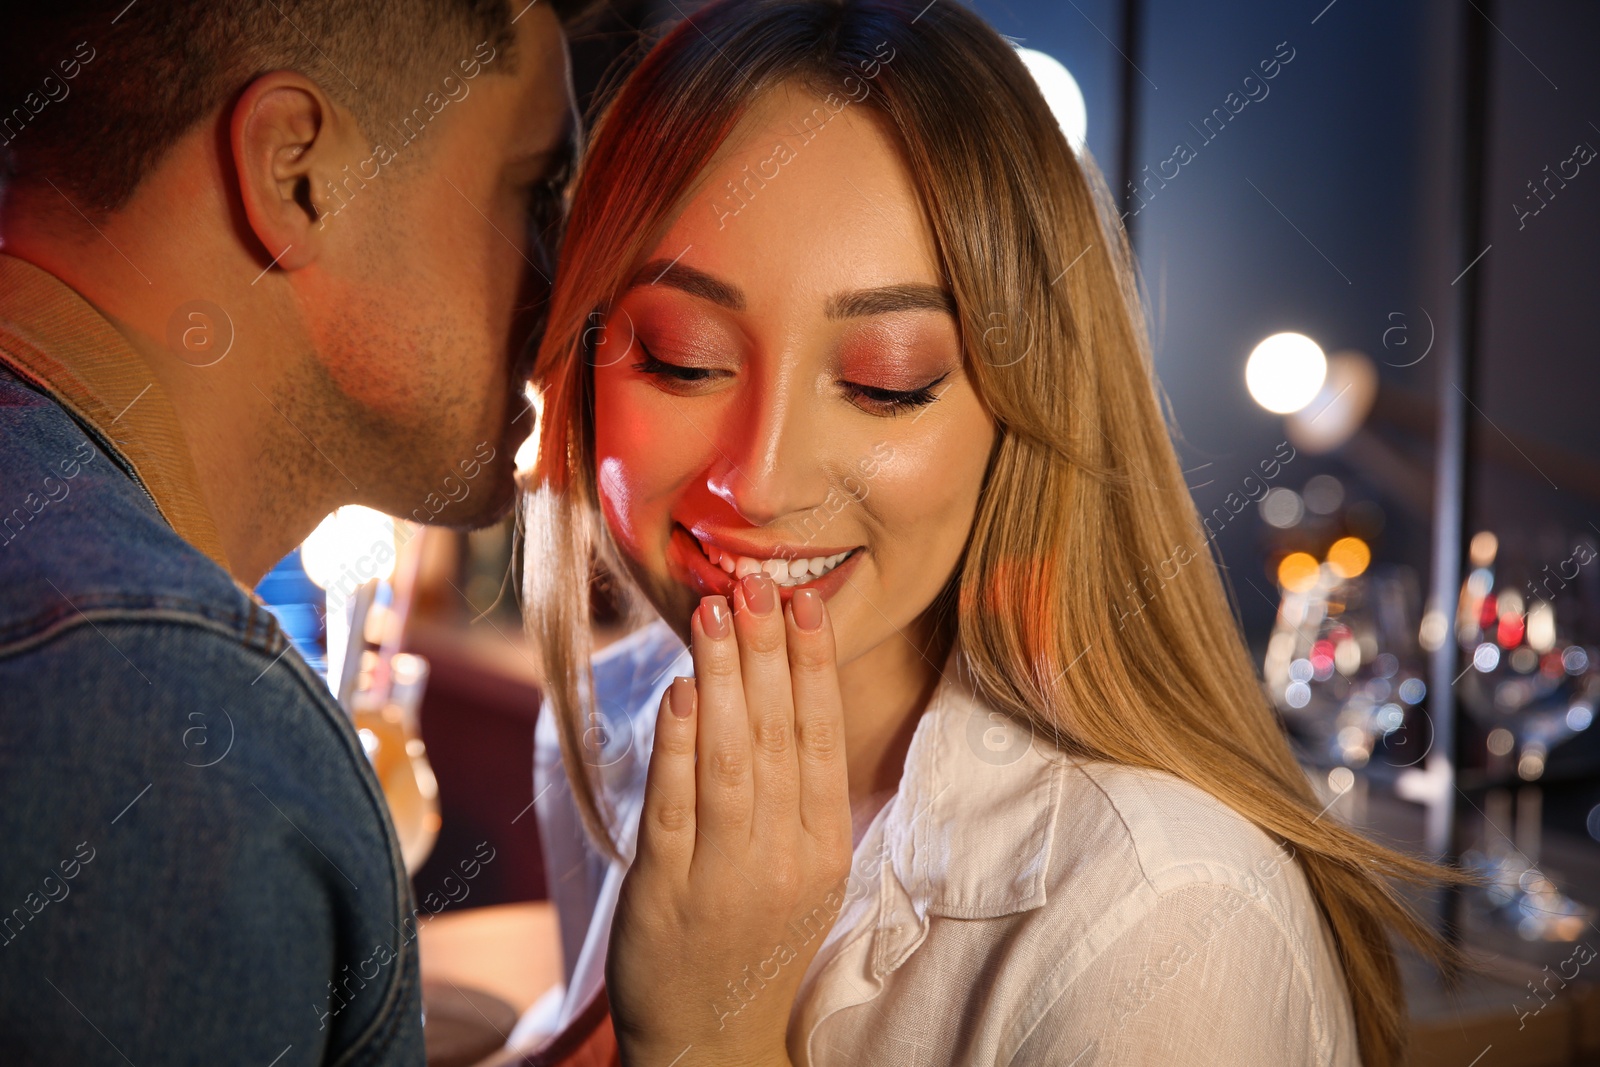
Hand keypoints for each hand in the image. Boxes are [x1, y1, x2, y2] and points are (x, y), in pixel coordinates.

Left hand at [607, 576, 853, 1066]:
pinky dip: (677, 745)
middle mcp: (784, 858)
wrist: (712, 1038)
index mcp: (823, 846)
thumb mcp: (801, 871)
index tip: (805, 603)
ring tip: (715, 613)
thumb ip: (798, 794)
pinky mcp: (667, 892)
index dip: (813, 666)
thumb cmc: (754, 940)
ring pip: (731, 760)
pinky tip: (680, 691)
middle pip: (778, 737)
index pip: (821, 738)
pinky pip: (676, 806)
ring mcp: (726, 876)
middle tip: (756, 583)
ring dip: (724, 679)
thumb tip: (789, 694)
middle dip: (767, 653)